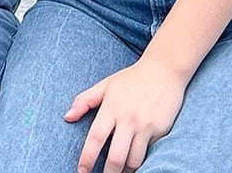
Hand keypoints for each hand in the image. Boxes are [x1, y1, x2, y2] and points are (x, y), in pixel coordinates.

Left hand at [65, 59, 187, 172]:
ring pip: (133, 161)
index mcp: (111, 107)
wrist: (164, 69)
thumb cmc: (132, 78)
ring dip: (125, 171)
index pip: (95, 138)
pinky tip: (134, 160)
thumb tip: (67, 117)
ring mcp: (145, 125)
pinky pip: (149, 152)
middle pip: (115, 158)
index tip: (82, 171)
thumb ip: (85, 100)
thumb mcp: (106, 85)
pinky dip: (141, 159)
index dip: (87, 159)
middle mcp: (128, 118)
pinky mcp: (160, 129)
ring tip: (119, 172)